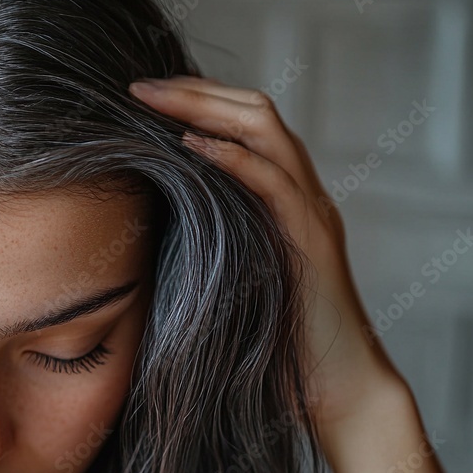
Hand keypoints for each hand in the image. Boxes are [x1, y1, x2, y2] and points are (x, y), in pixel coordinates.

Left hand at [128, 75, 406, 437]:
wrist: (334, 387)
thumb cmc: (272, 337)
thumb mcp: (228, 274)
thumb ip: (201, 239)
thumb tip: (140, 223)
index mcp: (278, 197)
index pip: (241, 124)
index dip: (194, 100)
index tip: (141, 95)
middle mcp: (298, 194)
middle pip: (254, 112)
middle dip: (194, 91)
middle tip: (139, 85)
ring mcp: (309, 212)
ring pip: (268, 132)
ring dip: (207, 108)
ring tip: (156, 100)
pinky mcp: (310, 241)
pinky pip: (274, 184)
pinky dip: (234, 159)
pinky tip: (194, 146)